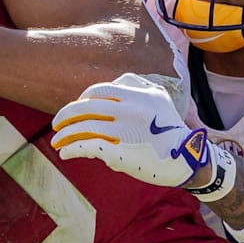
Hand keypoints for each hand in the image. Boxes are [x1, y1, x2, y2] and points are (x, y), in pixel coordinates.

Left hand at [51, 72, 210, 186]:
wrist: (188, 158)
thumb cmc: (168, 128)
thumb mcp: (158, 96)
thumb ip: (134, 85)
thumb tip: (109, 87)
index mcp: (137, 95)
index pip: (97, 91)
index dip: (79, 100)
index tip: (73, 109)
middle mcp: (130, 110)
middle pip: (84, 108)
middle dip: (64, 116)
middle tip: (55, 124)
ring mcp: (125, 132)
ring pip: (83, 129)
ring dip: (64, 136)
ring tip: (57, 142)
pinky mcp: (122, 154)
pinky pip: (88, 147)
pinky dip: (73, 149)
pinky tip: (66, 153)